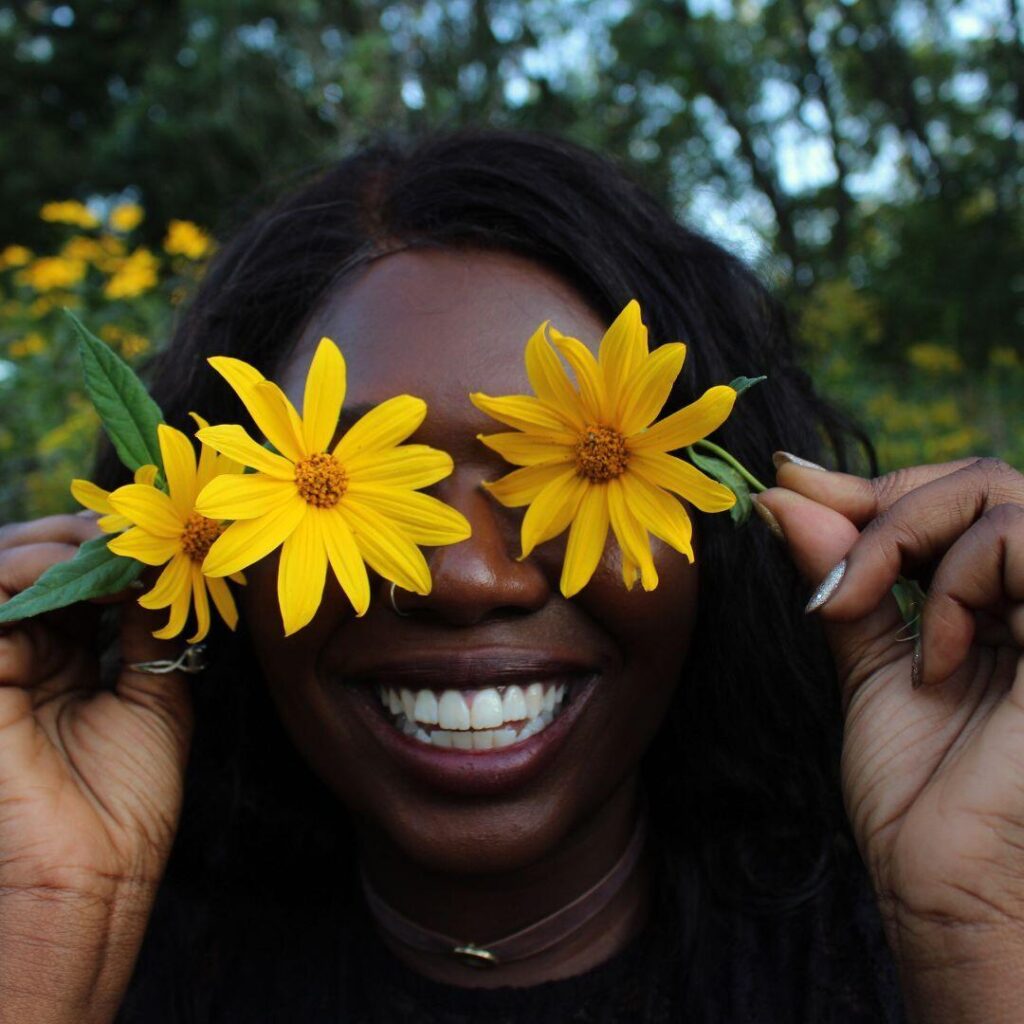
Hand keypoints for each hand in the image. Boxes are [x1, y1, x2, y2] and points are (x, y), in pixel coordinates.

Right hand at [0, 514, 193, 1022]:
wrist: (94, 875)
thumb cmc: (127, 799)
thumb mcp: (155, 694)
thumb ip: (149, 628)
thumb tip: (166, 568)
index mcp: (64, 662)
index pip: (77, 582)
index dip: (111, 550)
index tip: (159, 528)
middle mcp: (25, 656)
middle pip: (37, 565)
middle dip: (83, 536)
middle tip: (130, 525)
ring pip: (5, 569)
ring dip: (57, 545)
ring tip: (106, 546)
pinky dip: (27, 571)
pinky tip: (76, 571)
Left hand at [758, 457, 1023, 1020]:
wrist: (947, 888)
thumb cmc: (916, 794)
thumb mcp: (868, 664)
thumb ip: (843, 578)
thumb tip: (785, 496)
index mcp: (1002, 606)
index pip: (955, 499)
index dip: (870, 485)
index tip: (786, 483)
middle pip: (979, 482)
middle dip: (882, 504)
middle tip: (827, 569)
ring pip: (997, 496)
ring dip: (905, 545)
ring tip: (873, 624)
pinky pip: (1019, 544)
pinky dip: (952, 586)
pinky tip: (935, 659)